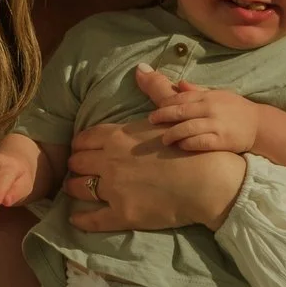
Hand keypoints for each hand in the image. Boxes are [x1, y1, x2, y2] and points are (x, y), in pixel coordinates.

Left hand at [66, 72, 247, 233]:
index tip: (83, 151)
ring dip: (75, 188)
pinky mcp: (122, 214)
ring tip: (78, 190)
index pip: (83, 140)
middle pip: (76, 162)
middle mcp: (108, 161)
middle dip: (76, 166)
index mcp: (117, 136)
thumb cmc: (191, 146)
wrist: (210, 180)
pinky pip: (91, 219)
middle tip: (80, 170)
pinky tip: (75, 219)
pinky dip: (80, 219)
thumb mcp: (168, 114)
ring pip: (77, 188)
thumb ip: (154, 91)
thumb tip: (141, 67)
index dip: (81, 146)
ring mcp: (113, 189)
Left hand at [146, 79, 259, 153]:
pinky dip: (187, 143)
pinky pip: (199, 142)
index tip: (155, 109)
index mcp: (209, 96)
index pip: (182, 98)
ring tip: (163, 139)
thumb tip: (179, 84)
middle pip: (181, 111)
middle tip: (150, 121)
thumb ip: (198, 91)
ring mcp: (216, 124)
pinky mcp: (221, 140)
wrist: (259, 126)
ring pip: (187, 128)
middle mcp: (211, 108)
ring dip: (172, 133)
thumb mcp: (219, 95)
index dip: (166, 103)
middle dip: (163, 116)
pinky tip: (180, 146)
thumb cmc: (236, 110)